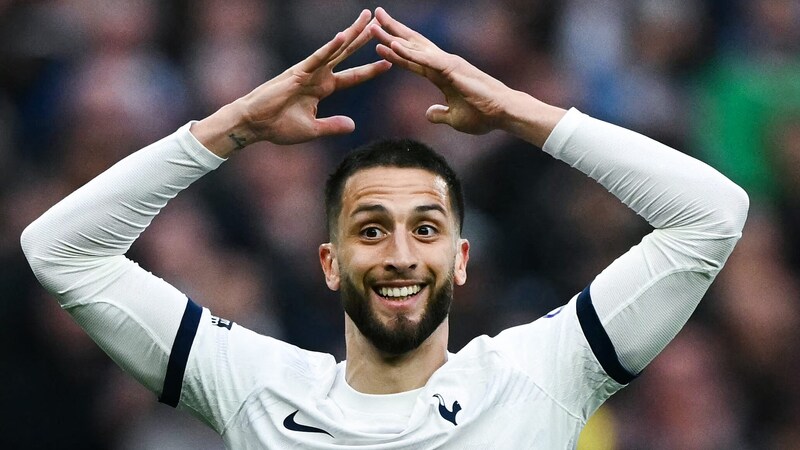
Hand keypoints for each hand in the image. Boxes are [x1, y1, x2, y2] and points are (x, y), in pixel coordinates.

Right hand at [193, 10, 390, 155]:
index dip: (371, 70)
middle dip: (363, 39)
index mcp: (322, 88)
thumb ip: (333, 126)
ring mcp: (308, 72)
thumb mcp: (313, 130)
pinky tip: (342, 36)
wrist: (255, 125)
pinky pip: (316, 58)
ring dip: (351, 34)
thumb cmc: (279, 127)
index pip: (352, 77)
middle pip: (346, 54)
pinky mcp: (296, 73)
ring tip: (367, 19)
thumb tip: (353, 125)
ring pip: (335, 50)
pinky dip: (329, 48)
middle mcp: (318, 76)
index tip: (389, 62)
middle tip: (379, 23)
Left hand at [371, 7, 564, 144]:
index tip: (378, 41)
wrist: (502, 114)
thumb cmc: (483, 115)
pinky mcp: (451, 69)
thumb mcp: (454, 118)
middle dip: (391, 30)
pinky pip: (424, 59)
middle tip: (373, 17)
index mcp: (440, 74)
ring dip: (393, 36)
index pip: (412, 59)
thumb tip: (428, 114)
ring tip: (374, 26)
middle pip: (411, 44)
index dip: (395, 49)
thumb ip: (439, 115)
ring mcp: (446, 64)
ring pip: (414, 47)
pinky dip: (408, 52)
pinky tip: (392, 45)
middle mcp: (442, 63)